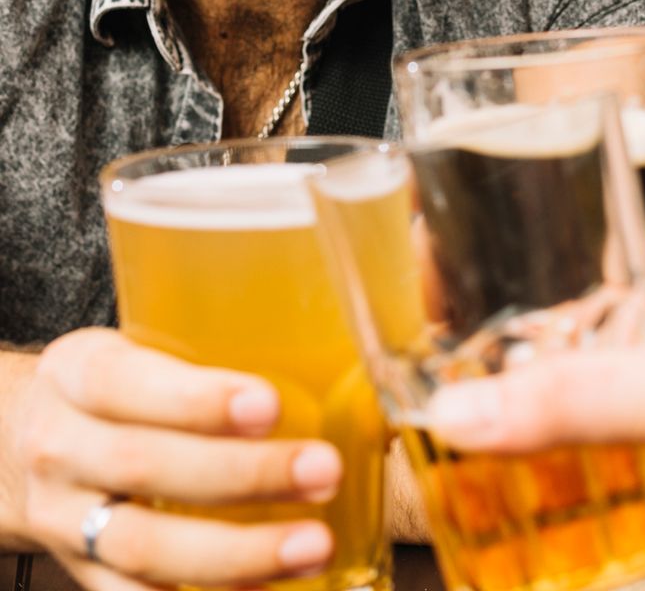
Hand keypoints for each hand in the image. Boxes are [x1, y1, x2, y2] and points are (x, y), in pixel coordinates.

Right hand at [12, 328, 342, 589]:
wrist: (18, 442)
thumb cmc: (111, 386)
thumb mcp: (135, 347)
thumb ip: (206, 352)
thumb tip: (341, 359)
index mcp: (79, 373)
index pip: (129, 383)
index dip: (198, 400)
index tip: (269, 404)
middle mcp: (63, 447)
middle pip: (147, 469)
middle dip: (243, 476)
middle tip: (322, 470)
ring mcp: (67, 520)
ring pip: (146, 548)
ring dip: (239, 554)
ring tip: (313, 545)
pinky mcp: (82, 572)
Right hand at [426, 291, 644, 590]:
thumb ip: (563, 396)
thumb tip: (452, 412)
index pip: (564, 349)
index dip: (497, 373)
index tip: (426, 397)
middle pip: (566, 442)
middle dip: (501, 463)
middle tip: (425, 480)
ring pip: (586, 518)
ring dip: (526, 532)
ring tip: (451, 540)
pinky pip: (621, 575)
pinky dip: (573, 578)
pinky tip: (514, 578)